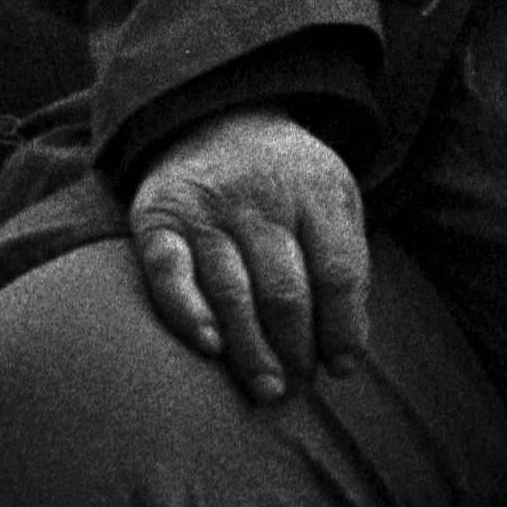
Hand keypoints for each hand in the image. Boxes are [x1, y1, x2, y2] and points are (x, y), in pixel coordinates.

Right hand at [128, 109, 373, 405]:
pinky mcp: (158, 219)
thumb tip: (348, 353)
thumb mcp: (334, 202)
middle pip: (285, 289)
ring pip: (232, 290)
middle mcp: (261, 200)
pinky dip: (187, 311)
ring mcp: (207, 209)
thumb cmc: (289, 184)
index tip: (343, 369)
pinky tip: (209, 347)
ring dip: (250, 348)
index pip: (338, 272)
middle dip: (296, 348)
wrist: (221, 117)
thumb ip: (347, 266)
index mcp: (317, 193)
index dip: (343, 327)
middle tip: (296, 389)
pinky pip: (169, 272)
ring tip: (267, 389)